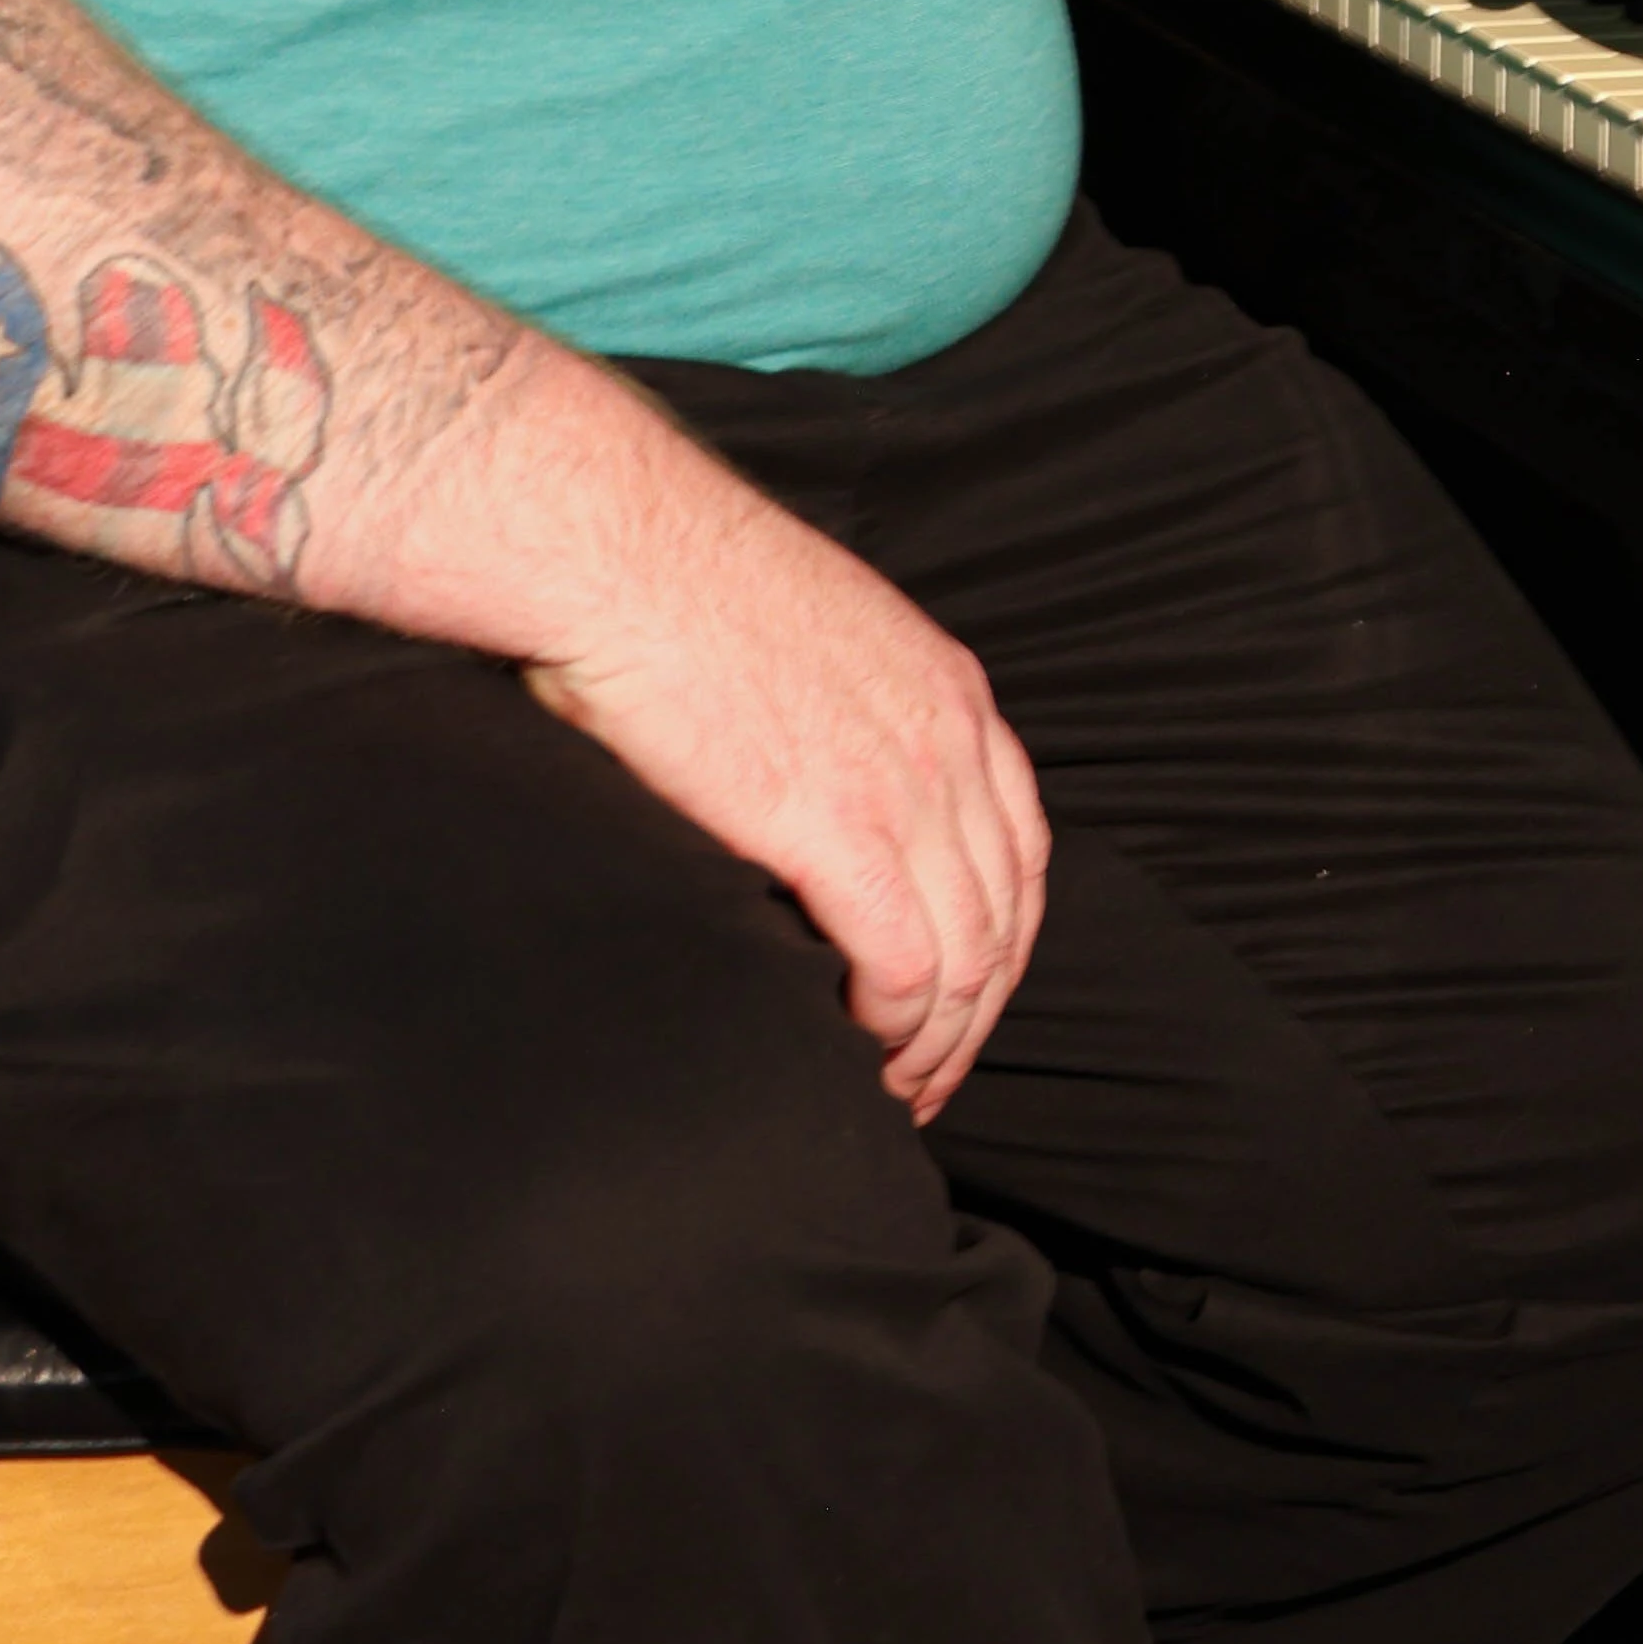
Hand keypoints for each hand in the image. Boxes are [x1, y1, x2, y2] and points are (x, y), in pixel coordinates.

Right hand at [523, 464, 1050, 1120]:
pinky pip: (905, 967)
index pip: (1020, 852)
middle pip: (1006, 918)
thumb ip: (848, 717)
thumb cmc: (677, 592)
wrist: (622, 553)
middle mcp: (950, 741)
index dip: (997, 946)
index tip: (954, 1004)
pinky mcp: (840, 829)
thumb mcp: (813, 641)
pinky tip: (857, 1056)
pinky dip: (893, 1032)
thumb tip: (818, 800)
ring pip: (967, 959)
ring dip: (935, 1042)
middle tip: (923, 1077)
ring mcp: (905, 786)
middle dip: (973, 1017)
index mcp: (949, 692)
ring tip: (889, 1090)